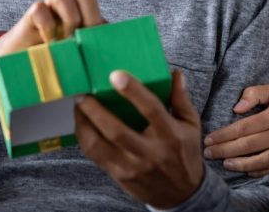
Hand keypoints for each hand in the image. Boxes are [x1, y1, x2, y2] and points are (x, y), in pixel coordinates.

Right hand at [0, 0, 104, 64]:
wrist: (26, 72)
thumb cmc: (62, 69)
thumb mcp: (84, 64)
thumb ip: (97, 56)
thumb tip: (112, 65)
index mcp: (87, 18)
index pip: (101, 4)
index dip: (96, 21)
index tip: (92, 46)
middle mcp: (69, 9)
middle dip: (86, 15)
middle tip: (79, 40)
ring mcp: (49, 11)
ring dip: (67, 18)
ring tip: (64, 41)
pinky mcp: (31, 17)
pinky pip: (39, 7)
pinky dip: (46, 27)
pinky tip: (48, 46)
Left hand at [75, 69, 203, 208]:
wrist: (182, 194)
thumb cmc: (185, 153)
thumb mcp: (190, 125)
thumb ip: (180, 99)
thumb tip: (175, 73)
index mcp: (170, 135)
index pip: (151, 109)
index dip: (133, 91)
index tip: (115, 75)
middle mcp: (150, 153)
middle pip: (116, 131)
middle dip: (95, 110)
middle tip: (84, 93)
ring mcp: (132, 167)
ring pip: (98, 146)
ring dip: (84, 124)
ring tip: (78, 106)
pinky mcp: (120, 176)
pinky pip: (94, 156)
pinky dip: (84, 138)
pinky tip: (83, 123)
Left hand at [203, 84, 268, 175]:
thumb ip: (254, 93)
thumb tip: (236, 108)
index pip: (243, 128)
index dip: (224, 135)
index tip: (209, 139)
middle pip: (249, 146)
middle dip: (226, 151)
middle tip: (208, 154)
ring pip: (262, 161)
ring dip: (241, 165)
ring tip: (225, 164)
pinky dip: (259, 171)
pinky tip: (245, 171)